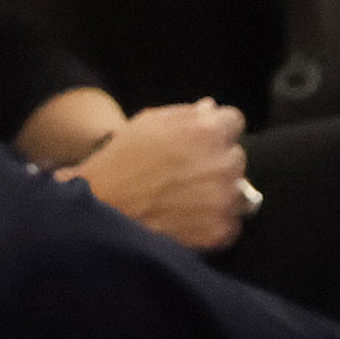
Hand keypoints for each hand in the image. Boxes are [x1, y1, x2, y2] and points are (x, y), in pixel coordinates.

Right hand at [71, 99, 249, 249]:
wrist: (102, 209)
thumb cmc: (119, 161)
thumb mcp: (145, 124)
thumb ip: (184, 114)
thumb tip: (211, 109)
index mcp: (207, 131)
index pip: (234, 122)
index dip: (215, 130)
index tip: (200, 141)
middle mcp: (223, 163)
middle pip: (236, 158)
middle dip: (217, 162)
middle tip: (186, 172)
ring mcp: (225, 199)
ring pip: (238, 192)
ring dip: (220, 193)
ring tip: (186, 199)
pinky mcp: (221, 229)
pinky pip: (231, 223)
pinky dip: (214, 222)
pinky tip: (187, 219)